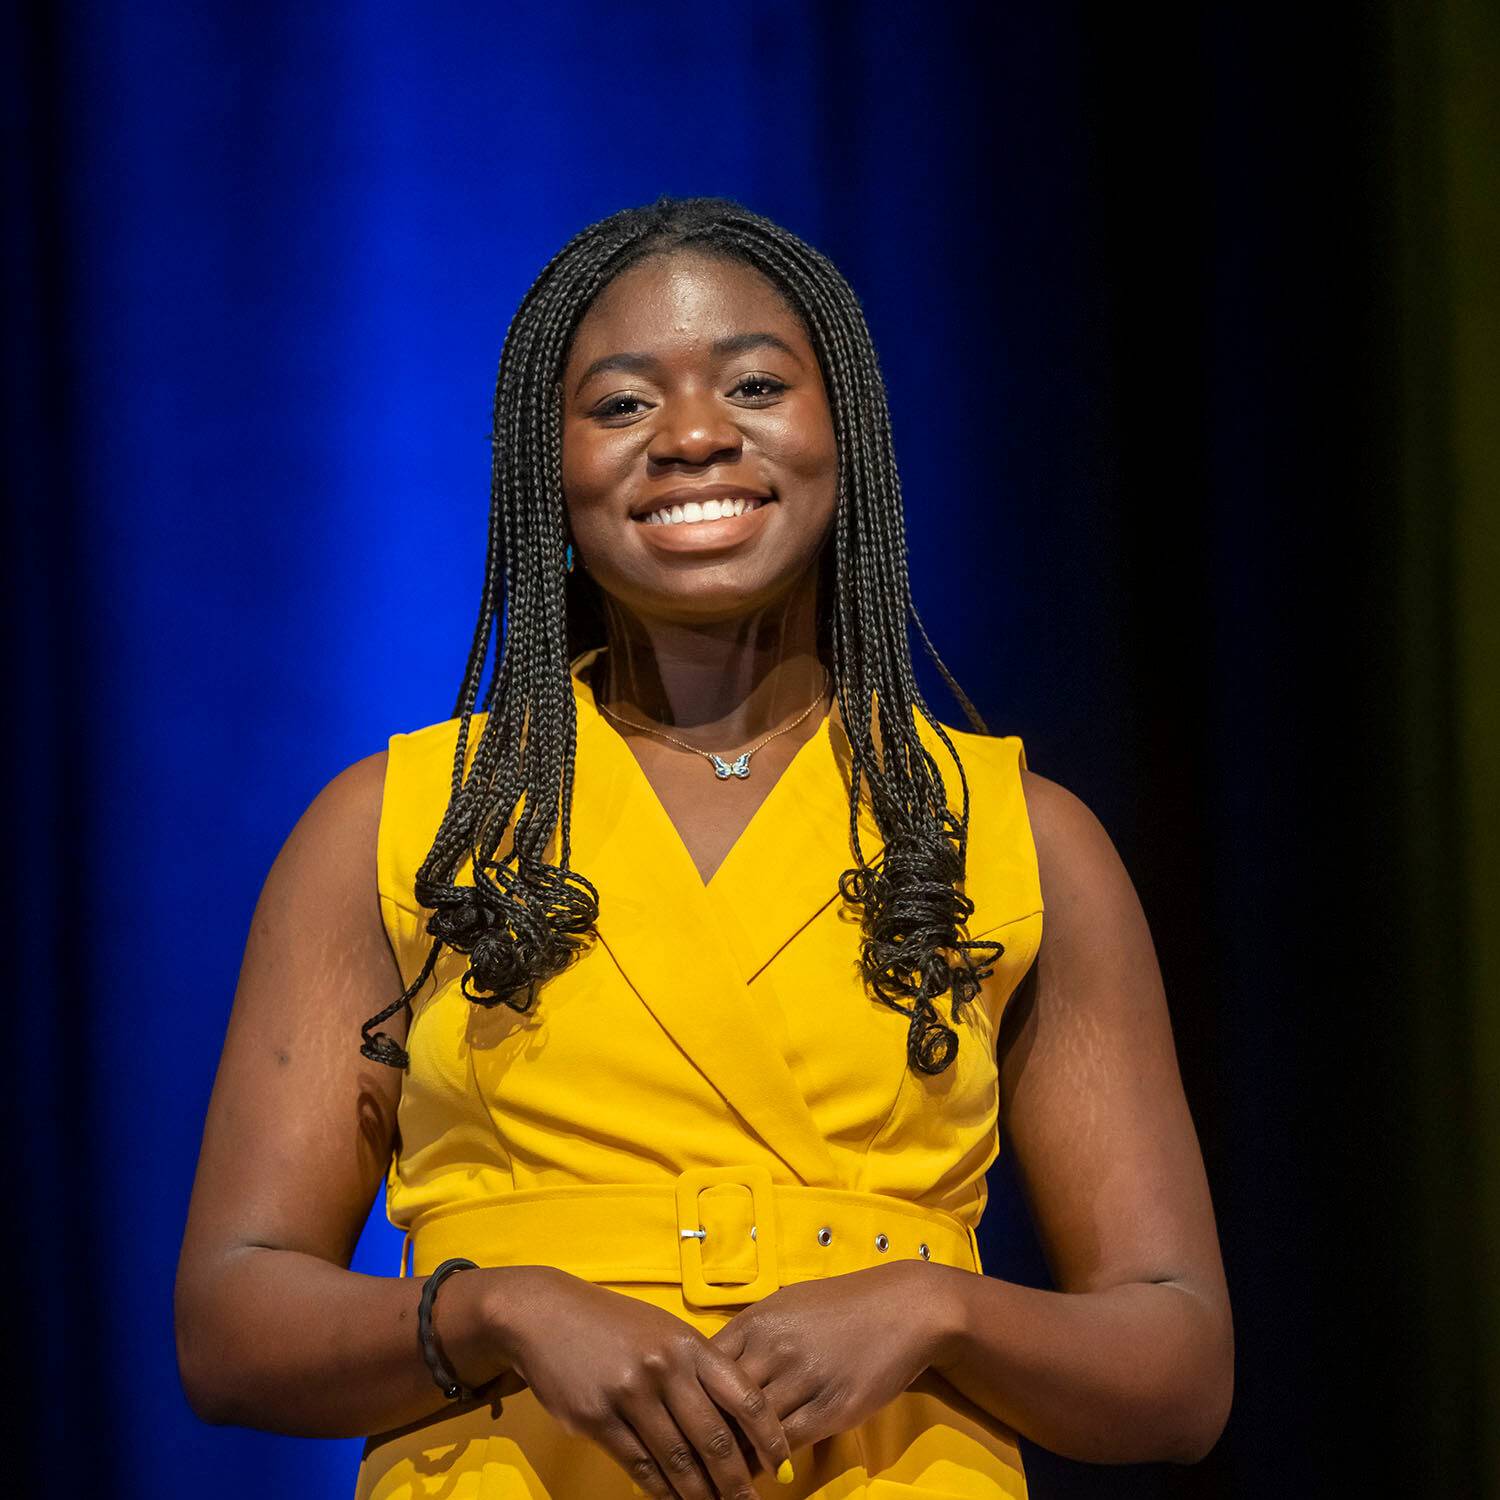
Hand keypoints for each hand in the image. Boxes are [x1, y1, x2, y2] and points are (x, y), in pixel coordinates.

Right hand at [495, 1266, 792, 1498]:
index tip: (782, 1463)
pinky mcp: (597, 1418)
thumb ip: (698, 1369)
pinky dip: (662, 1491)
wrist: (547, 1314)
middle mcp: (665, 1367)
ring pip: (678, 1460)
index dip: (769, 1435)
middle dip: (737, 1481)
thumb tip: (737, 1423)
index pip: (744, 1395)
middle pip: (714, 1438)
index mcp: (689, 1343)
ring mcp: (630, 1393)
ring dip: (701, 1495)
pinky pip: (640, 1466)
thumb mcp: (664, 1332)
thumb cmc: (614, 1325)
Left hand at [708, 1262, 955, 1452]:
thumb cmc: (841, 1305)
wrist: (903, 1307)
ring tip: (721, 1475)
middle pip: (722, 1404)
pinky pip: (787, 1443)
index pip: (704, 1369)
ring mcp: (802, 1380)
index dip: (692, 1399)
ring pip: (751, 1430)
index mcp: (756, 1322)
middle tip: (695, 1459)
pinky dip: (770, 1461)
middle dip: (707, 1434)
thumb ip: (751, 1336)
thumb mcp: (786, 1306)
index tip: (684, 1421)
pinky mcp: (832, 1408)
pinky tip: (764, 1470)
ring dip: (736, 1455)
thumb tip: (715, 1367)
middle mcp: (773, 1350)